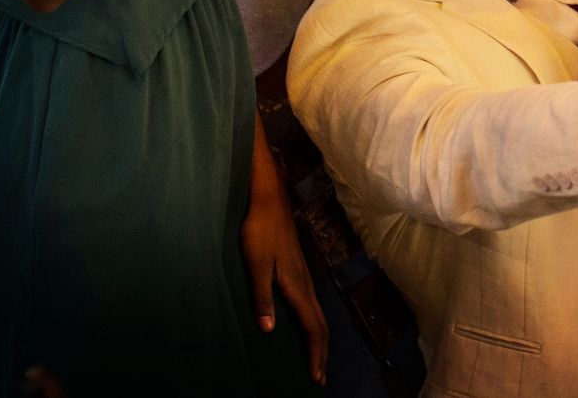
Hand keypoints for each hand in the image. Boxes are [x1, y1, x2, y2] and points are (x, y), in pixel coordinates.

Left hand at [240, 183, 328, 383]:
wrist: (270, 200)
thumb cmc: (259, 230)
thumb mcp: (256, 264)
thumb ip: (262, 296)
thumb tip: (267, 330)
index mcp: (296, 286)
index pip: (313, 326)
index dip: (316, 353)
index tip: (316, 377)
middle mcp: (306, 283)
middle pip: (321, 324)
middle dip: (322, 352)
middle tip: (320, 377)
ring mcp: (305, 276)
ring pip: (319, 314)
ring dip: (320, 339)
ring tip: (318, 359)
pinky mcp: (299, 271)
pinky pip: (313, 305)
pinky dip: (314, 323)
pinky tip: (309, 325)